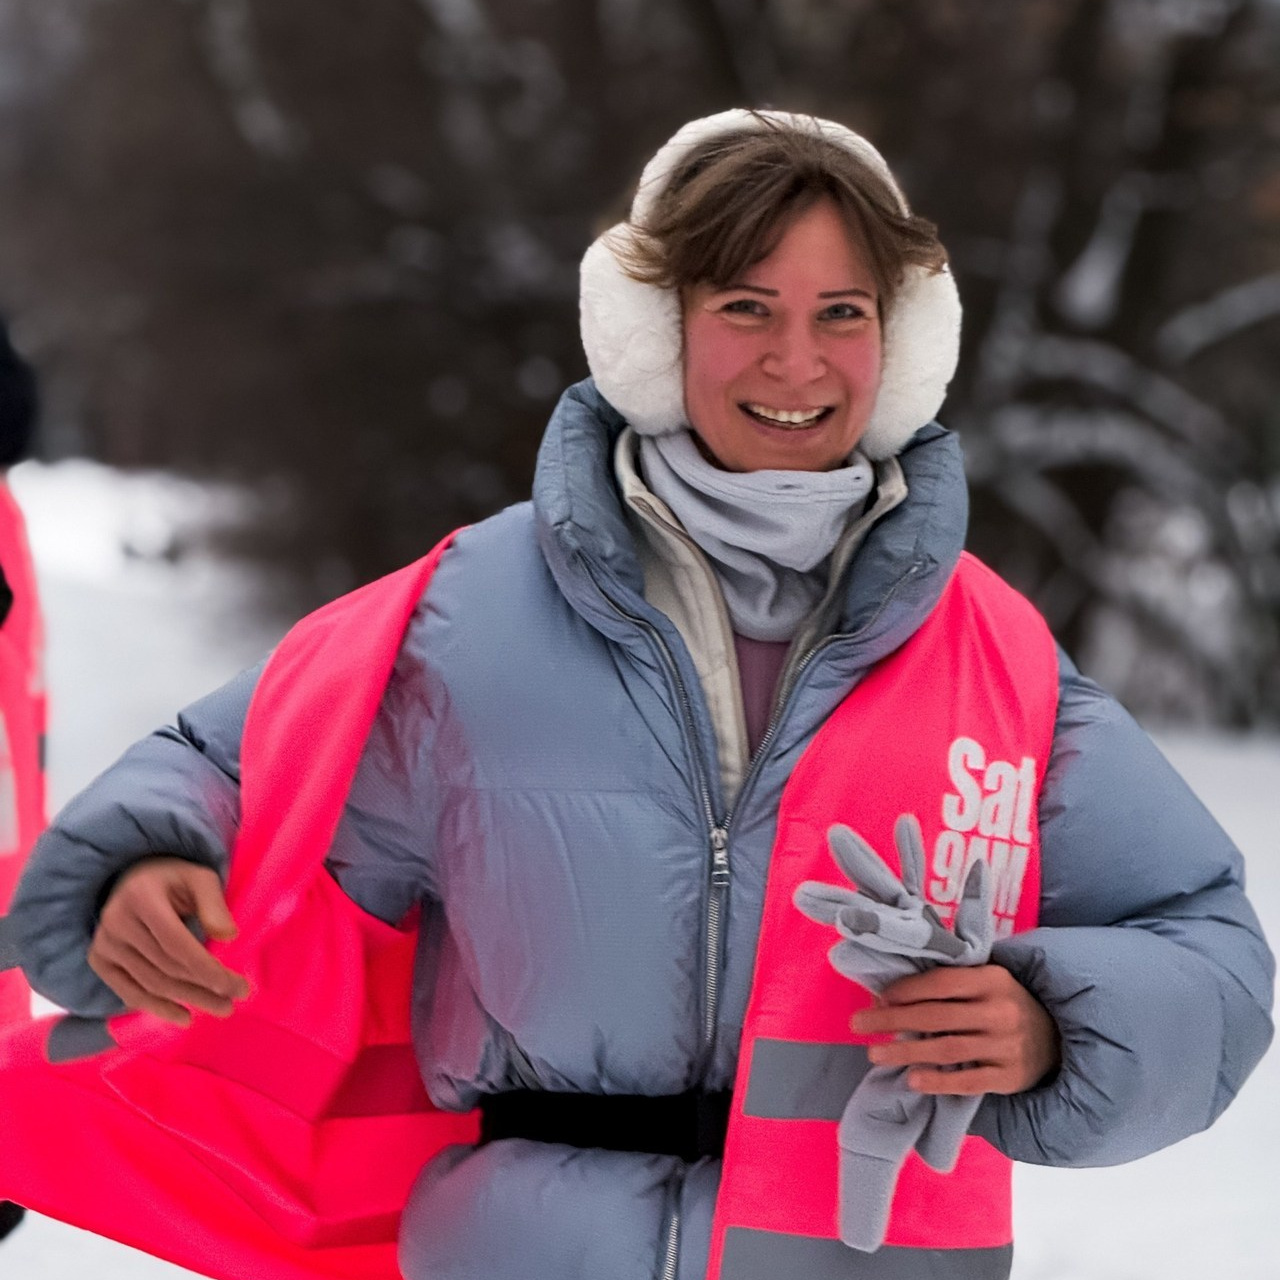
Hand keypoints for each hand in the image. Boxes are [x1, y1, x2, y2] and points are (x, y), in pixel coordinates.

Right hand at [88, 857, 249, 1025]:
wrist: (134, 879)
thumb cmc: (174, 880)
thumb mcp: (200, 878)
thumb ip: (214, 904)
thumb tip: (228, 937)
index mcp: (142, 896)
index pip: (177, 944)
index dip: (208, 970)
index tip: (238, 987)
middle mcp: (116, 921)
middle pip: (166, 967)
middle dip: (204, 989)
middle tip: (233, 1003)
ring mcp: (104, 942)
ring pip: (151, 983)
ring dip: (187, 1001)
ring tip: (220, 1008)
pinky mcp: (99, 959)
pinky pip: (129, 991)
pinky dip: (157, 1007)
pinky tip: (184, 1016)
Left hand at [852, 964, 1059, 1095]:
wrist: (1057, 1038)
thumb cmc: (1006, 1002)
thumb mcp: (988, 979)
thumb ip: (952, 980)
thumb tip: (894, 988)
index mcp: (992, 979)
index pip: (942, 983)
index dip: (908, 989)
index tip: (880, 996)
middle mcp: (1000, 1011)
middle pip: (936, 1017)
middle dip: (892, 1020)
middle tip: (858, 1024)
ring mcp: (1006, 1046)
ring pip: (947, 1049)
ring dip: (906, 1052)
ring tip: (874, 1053)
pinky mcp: (1009, 1078)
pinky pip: (968, 1081)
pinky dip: (939, 1082)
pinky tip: (912, 1081)